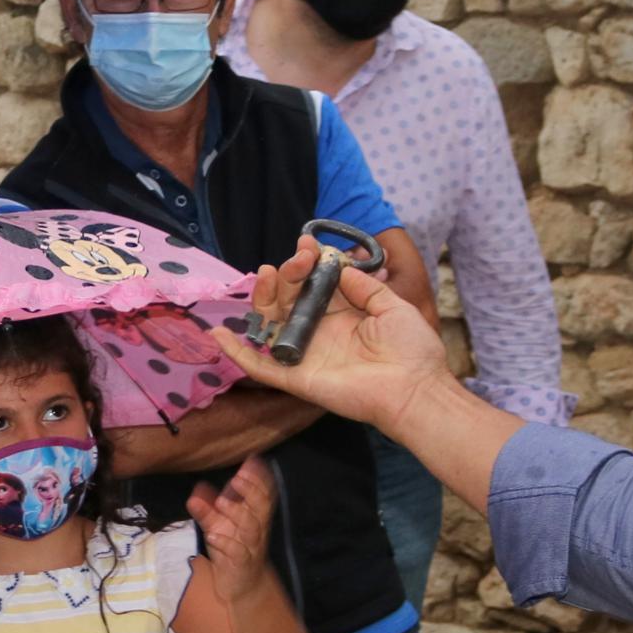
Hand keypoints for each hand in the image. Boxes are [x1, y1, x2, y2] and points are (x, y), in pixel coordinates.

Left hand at [186, 458, 277, 602]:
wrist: (241, 586)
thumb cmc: (232, 550)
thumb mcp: (218, 526)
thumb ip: (208, 508)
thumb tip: (198, 487)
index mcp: (253, 517)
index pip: (261, 495)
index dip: (258, 479)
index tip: (252, 462)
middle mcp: (256, 530)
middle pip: (259, 508)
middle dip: (250, 491)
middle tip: (237, 477)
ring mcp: (250, 547)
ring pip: (250, 528)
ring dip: (236, 514)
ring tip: (221, 502)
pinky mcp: (241, 565)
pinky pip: (237, 553)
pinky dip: (225, 543)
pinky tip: (212, 535)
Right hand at [215, 239, 451, 431]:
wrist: (415, 389)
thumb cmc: (411, 350)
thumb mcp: (392, 306)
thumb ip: (364, 287)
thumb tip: (339, 267)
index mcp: (341, 315)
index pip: (312, 286)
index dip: (306, 264)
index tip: (308, 244)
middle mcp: (319, 332)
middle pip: (288, 299)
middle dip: (288, 274)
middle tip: (299, 258)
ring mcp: (304, 354)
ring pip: (270, 324)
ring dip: (262, 298)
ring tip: (268, 273)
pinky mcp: (296, 378)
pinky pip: (260, 366)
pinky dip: (236, 352)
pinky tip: (217, 334)